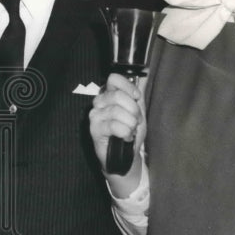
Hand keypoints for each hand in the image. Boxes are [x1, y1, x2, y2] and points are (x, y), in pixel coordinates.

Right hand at [89, 73, 146, 189]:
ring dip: (130, 123)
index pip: (113, 79)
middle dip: (133, 110)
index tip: (136, 98)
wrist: (126, 155)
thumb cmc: (130, 132)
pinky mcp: (94, 129)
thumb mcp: (138, 112)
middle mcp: (99, 102)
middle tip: (135, 121)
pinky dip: (125, 132)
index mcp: (109, 94)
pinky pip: (113, 125)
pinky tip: (125, 137)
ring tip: (130, 130)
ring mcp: (95, 115)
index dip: (128, 87)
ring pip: (116, 111)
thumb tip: (139, 84)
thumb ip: (136, 97)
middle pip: (118, 95)